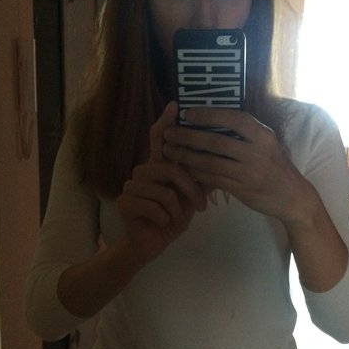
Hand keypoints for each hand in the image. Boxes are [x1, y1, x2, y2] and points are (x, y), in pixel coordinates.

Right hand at [116, 102, 208, 261]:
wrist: (151, 243)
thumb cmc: (172, 218)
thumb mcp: (191, 197)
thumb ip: (201, 178)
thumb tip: (223, 160)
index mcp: (158, 166)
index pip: (160, 139)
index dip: (167, 121)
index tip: (176, 104)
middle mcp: (142, 170)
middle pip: (171, 168)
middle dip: (190, 189)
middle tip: (201, 206)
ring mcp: (131, 185)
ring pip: (165, 191)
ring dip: (176, 210)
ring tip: (175, 218)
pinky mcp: (125, 201)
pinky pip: (155, 206)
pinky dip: (165, 219)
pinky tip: (161, 223)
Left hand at [162, 107, 316, 224]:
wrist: (292, 197)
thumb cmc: (275, 166)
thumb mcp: (267, 144)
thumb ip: (246, 133)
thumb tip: (213, 117)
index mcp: (263, 136)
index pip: (234, 118)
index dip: (209, 114)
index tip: (188, 113)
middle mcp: (257, 152)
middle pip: (217, 141)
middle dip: (189, 137)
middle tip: (169, 133)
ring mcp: (249, 173)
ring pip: (211, 162)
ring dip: (187, 156)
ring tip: (169, 151)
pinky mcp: (242, 190)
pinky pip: (214, 179)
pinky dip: (196, 173)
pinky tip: (183, 168)